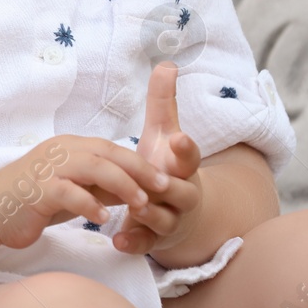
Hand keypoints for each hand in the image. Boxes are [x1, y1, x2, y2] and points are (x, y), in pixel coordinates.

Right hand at [0, 134, 172, 251]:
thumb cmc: (35, 198)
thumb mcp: (75, 188)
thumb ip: (101, 185)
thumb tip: (136, 188)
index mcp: (72, 147)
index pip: (111, 149)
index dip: (140, 163)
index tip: (164, 179)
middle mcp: (62, 152)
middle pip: (106, 153)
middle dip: (138, 169)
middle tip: (162, 187)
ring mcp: (49, 169)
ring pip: (91, 167)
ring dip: (120, 184)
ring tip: (139, 203)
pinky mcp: (37, 190)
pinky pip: (67, 193)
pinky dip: (87, 203)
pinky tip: (103, 218)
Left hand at [112, 61, 203, 255]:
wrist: (178, 211)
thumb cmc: (167, 165)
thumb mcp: (164, 133)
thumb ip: (163, 102)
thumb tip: (167, 64)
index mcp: (183, 166)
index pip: (190, 155)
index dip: (185, 147)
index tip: (178, 137)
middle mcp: (182, 193)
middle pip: (181, 191)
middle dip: (169, 186)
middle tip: (157, 181)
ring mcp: (170, 219)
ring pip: (164, 219)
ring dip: (151, 214)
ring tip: (136, 208)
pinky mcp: (154, 239)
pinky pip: (146, 244)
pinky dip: (133, 243)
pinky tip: (117, 240)